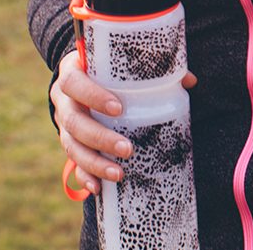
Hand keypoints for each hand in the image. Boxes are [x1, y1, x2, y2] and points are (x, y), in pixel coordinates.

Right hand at [52, 49, 198, 194]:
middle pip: (73, 121)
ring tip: (119, 173)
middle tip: (128, 149)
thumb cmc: (106, 71)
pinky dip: (85, 177)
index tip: (118, 108)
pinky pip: (71, 164)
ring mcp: (62, 124)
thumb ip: (152, 70)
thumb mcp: (119, 64)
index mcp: (72, 72)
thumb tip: (190, 81)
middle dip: (100, 138)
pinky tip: (99, 188)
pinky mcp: (68, 143)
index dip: (92, 96)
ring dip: (94, 162)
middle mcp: (63, 101)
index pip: (74, 82)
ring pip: (72, 146)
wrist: (80, 80)